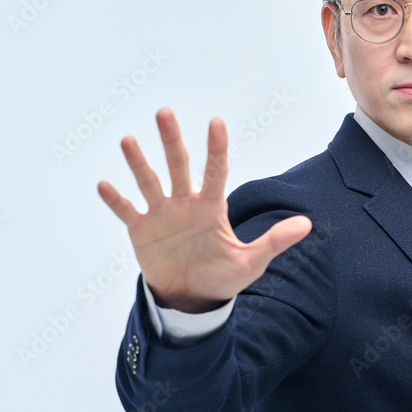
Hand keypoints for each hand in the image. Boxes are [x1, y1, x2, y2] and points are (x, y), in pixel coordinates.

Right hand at [97, 108, 311, 312]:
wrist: (191, 299)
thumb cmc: (222, 276)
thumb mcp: (251, 261)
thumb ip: (274, 241)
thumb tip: (307, 224)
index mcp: (212, 206)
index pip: (215, 171)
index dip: (216, 148)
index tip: (216, 122)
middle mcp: (185, 202)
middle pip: (177, 164)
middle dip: (171, 140)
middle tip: (165, 112)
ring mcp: (161, 214)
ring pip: (149, 182)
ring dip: (139, 163)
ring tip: (128, 141)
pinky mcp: (141, 230)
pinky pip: (126, 211)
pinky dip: (115, 199)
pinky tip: (104, 184)